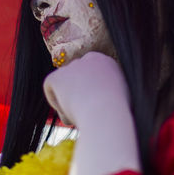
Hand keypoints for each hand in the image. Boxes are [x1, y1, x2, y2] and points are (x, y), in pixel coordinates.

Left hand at [43, 52, 140, 174]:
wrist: (106, 115)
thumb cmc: (118, 115)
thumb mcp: (122, 98)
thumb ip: (110, 92)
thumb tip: (102, 100)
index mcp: (108, 62)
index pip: (92, 74)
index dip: (90, 91)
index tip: (94, 106)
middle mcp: (90, 58)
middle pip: (78, 77)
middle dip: (78, 93)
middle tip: (84, 113)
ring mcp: (72, 66)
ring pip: (65, 84)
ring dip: (69, 100)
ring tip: (80, 116)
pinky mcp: (57, 75)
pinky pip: (50, 88)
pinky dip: (56, 103)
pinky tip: (70, 112)